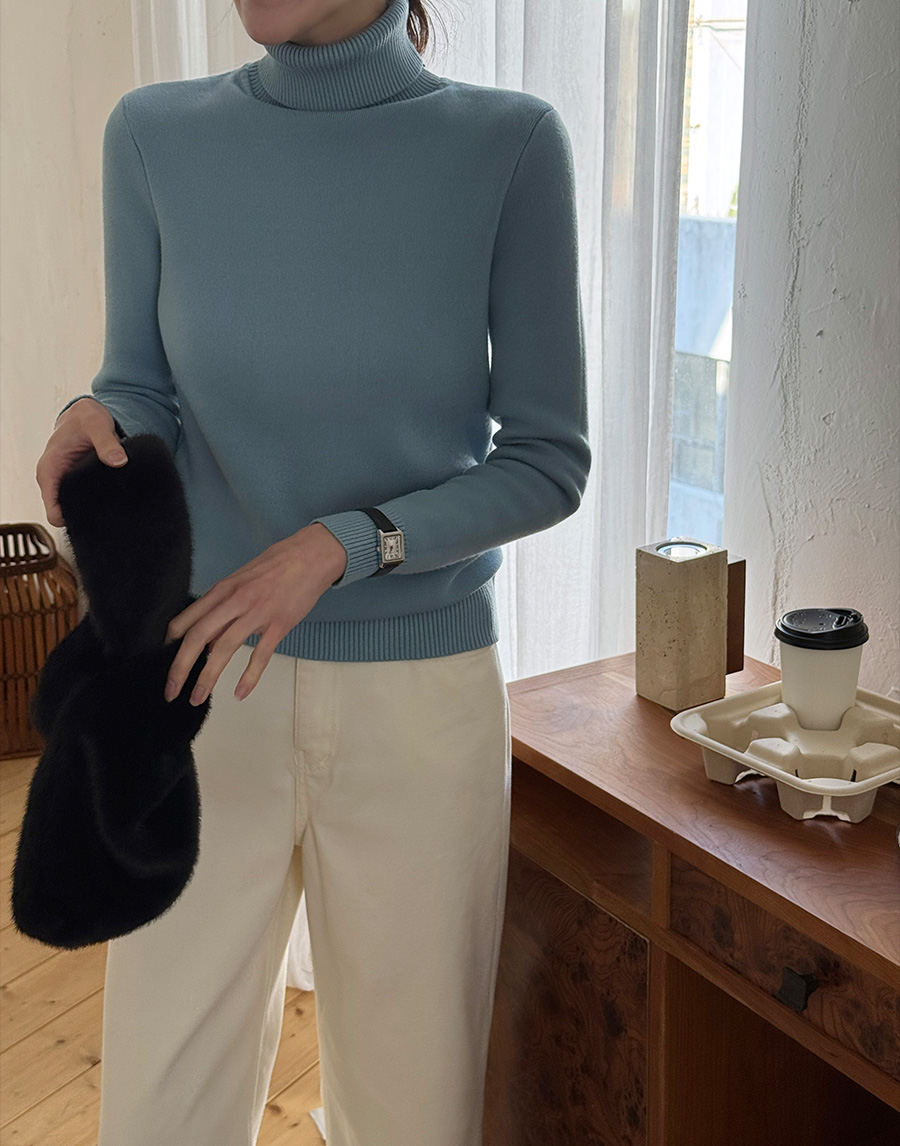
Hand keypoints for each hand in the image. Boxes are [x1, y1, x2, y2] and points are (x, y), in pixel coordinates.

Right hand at [36, 398, 127, 527]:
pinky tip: (113, 498)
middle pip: (66, 514)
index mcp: (50, 471)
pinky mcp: (78, 483)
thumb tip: (119, 461)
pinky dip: (98, 501)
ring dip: (94, 509)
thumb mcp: (97, 424)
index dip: (72, 519)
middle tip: (111, 512)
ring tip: (114, 505)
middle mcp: (55, 481)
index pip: (53, 512)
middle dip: (86, 516)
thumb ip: (107, 443)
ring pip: (77, 508)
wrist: (85, 413)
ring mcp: (66, 483)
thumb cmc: (84, 417)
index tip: (95, 517)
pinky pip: (85, 499)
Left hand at [163, 524, 347, 705]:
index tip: (163, 663)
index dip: (170, 645)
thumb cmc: (277, 566)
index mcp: (223, 589)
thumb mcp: (242, 580)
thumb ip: (224, 607)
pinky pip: (260, 654)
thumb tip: (210, 639)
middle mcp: (235, 601)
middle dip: (179, 668)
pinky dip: (249, 676)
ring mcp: (257, 613)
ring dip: (207, 676)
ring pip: (224, 648)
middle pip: (197, 637)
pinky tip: (240, 693)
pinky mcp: (279, 624)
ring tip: (197, 698)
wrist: (312, 555)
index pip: (187, 620)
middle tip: (170, 691)